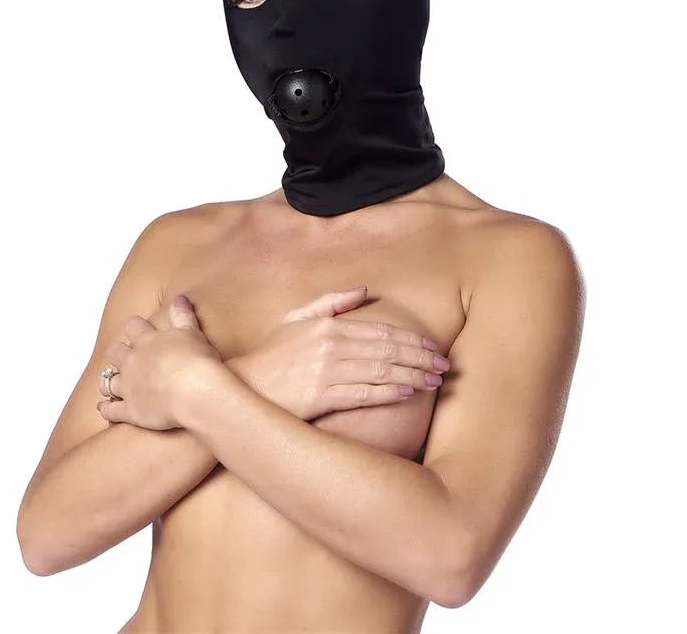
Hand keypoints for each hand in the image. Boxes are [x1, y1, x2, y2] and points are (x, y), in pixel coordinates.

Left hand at [96, 294, 224, 429]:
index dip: (135, 327)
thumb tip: (179, 297)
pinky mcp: (130, 410)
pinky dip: (105, 408)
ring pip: (108, 381)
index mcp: (147, 341)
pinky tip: (103, 407)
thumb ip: (183, 315)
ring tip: (112, 381)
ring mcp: (128, 387)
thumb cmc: (197, 361)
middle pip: (115, 352)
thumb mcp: (192, 332)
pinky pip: (110, 410)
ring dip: (109, 380)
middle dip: (119, 353)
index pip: (133, 326)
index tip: (138, 329)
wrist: (196, 392)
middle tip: (126, 356)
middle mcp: (132, 362)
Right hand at [230, 286, 450, 420]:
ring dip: (414, 374)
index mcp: (328, 326)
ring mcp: (326, 372)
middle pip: (388, 350)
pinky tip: (409, 392)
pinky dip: (390, 392)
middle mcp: (330, 345)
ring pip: (382, 371)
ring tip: (435, 380)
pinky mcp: (321, 397)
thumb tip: (362, 290)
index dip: (412, 339)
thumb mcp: (295, 319)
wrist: (241, 387)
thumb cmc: (271, 355)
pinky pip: (365, 394)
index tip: (432, 347)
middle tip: (444, 365)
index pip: (381, 331)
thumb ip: (330, 303)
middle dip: (421, 357)